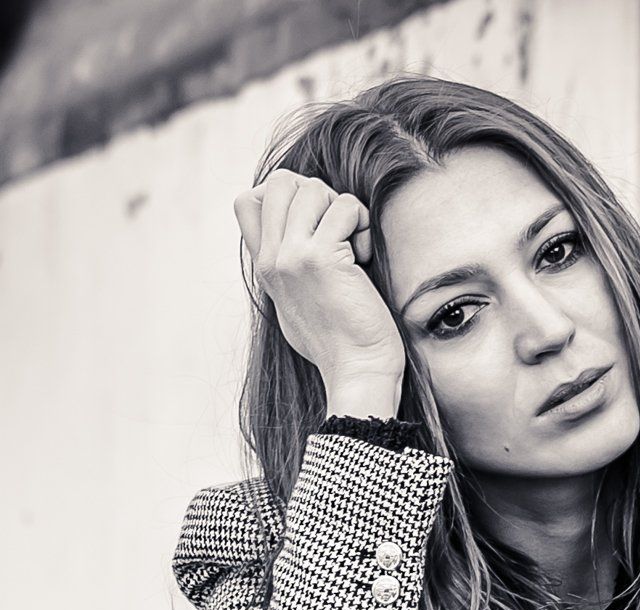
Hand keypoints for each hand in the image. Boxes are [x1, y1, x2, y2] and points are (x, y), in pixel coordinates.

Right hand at [234, 170, 405, 414]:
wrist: (356, 370)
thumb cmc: (340, 340)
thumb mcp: (297, 300)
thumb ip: (289, 266)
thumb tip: (299, 233)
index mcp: (264, 267)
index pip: (248, 200)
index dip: (285, 195)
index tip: (315, 224)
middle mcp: (272, 259)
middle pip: (281, 182)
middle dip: (319, 195)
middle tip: (338, 230)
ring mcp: (292, 257)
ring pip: (313, 189)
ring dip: (344, 209)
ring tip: (354, 244)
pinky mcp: (321, 259)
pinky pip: (345, 207)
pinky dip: (363, 224)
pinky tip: (365, 255)